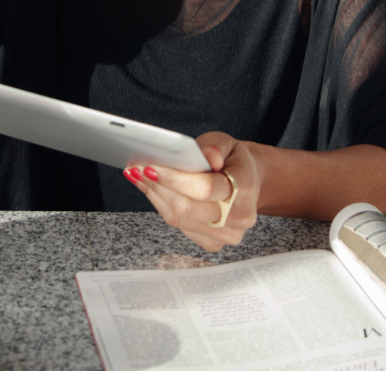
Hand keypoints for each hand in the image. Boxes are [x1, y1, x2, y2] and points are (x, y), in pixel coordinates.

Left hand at [125, 132, 260, 252]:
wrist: (247, 182)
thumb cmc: (234, 162)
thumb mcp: (227, 143)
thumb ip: (215, 146)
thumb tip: (206, 155)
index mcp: (245, 189)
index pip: (204, 188)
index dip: (174, 179)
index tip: (151, 167)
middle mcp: (239, 217)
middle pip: (187, 207)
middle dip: (158, 187)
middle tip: (138, 170)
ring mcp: (227, 234)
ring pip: (179, 218)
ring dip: (155, 196)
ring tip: (139, 176)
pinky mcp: (212, 243)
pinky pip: (180, 226)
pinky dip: (162, 206)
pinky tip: (152, 190)